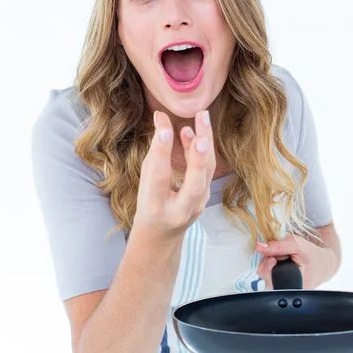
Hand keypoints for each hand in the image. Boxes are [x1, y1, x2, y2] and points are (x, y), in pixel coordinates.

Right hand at [133, 109, 216, 237]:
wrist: (162, 235)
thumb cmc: (148, 203)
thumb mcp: (144, 182)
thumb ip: (155, 153)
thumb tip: (161, 118)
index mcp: (155, 206)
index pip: (159, 176)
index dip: (162, 151)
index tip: (164, 126)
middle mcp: (179, 210)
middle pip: (194, 181)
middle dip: (197, 155)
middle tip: (199, 127)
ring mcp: (197, 206)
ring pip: (207, 173)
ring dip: (206, 143)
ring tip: (200, 117)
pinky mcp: (206, 198)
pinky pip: (207, 170)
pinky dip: (202, 151)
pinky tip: (195, 132)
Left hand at [256, 235, 335, 289]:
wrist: (322, 263)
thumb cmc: (313, 256)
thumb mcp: (297, 246)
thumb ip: (278, 246)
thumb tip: (258, 246)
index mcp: (293, 287)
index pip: (269, 279)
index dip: (268, 266)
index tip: (273, 258)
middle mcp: (286, 292)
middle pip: (265, 275)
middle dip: (269, 261)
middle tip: (283, 255)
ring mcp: (281, 290)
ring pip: (265, 273)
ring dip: (270, 262)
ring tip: (285, 259)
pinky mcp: (278, 286)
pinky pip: (268, 274)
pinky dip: (272, 265)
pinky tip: (282, 263)